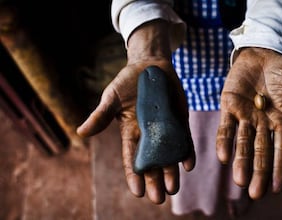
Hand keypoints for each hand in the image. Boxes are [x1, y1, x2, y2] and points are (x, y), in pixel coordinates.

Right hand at [77, 20, 194, 203]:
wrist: (150, 65)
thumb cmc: (127, 81)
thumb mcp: (112, 97)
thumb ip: (100, 115)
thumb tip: (80, 132)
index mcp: (130, 132)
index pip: (131, 159)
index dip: (134, 176)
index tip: (138, 192)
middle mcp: (149, 135)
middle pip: (152, 163)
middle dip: (155, 181)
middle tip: (158, 198)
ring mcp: (166, 129)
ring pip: (169, 156)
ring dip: (171, 172)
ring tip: (173, 189)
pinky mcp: (180, 121)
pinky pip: (184, 140)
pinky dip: (186, 152)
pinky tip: (188, 164)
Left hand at [216, 47, 281, 198]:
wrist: (262, 53)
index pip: (281, 149)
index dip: (280, 167)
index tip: (277, 188)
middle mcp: (263, 124)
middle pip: (261, 151)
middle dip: (258, 171)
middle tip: (255, 192)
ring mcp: (245, 116)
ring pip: (243, 142)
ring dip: (241, 160)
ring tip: (239, 180)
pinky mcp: (229, 106)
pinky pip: (226, 126)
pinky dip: (224, 140)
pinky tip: (223, 156)